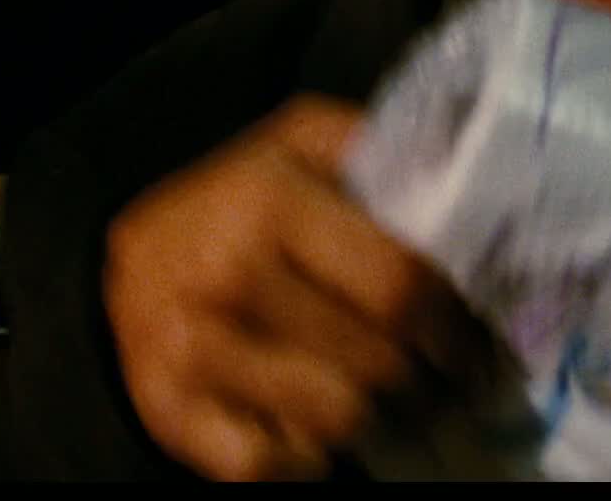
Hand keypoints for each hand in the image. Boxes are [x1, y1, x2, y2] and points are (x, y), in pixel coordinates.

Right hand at [104, 94, 483, 480]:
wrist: (128, 265)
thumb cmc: (236, 203)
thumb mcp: (301, 145)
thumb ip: (377, 149)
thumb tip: (466, 182)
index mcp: (268, 201)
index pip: (400, 285)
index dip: (457, 329)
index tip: (482, 351)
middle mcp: (226, 275)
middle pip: (378, 363)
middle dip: (431, 385)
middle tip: (448, 387)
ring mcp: (191, 351)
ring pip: (337, 422)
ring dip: (379, 422)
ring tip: (392, 404)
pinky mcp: (170, 414)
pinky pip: (276, 465)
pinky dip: (308, 457)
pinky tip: (314, 425)